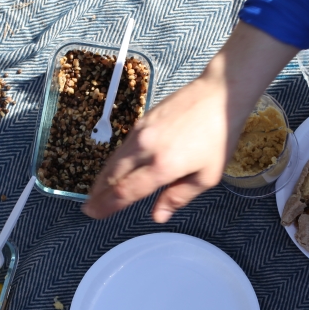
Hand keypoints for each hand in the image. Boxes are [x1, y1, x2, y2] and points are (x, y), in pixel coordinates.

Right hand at [82, 22, 298, 221]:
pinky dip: (114, 162)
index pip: (125, 191)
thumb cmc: (219, 135)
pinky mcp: (142, 121)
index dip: (107, 206)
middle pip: (112, 176)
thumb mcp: (207, 176)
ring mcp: (141, 132)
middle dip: (98, 194)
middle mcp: (146, 148)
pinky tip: (115, 169)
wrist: (219, 94)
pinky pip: (122, 147)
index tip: (94, 214)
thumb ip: (179, 197)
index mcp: (162, 166)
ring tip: (97, 192)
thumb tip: (157, 215)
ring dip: (103, 178)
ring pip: (114, 160)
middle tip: (89, 207)